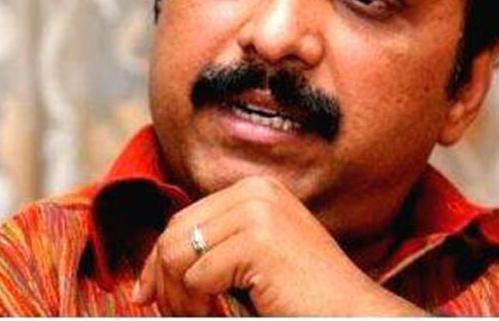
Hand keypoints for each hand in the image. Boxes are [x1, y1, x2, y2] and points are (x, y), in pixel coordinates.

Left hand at [134, 175, 424, 315]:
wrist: (350, 311)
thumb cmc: (302, 294)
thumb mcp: (254, 257)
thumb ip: (216, 247)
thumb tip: (151, 267)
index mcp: (254, 190)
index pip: (182, 219)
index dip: (157, 260)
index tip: (147, 293)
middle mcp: (254, 192)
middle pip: (174, 234)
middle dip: (164, 280)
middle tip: (181, 314)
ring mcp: (257, 213)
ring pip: (176, 254)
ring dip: (179, 296)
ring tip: (202, 316)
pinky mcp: (258, 241)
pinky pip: (197, 276)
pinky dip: (199, 305)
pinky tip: (222, 314)